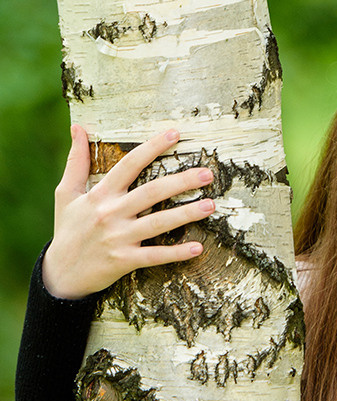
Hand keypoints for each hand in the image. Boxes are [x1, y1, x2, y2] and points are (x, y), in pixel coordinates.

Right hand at [43, 125, 214, 299]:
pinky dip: (177, 253)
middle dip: (181, 181)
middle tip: (207, 173)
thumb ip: (76, 161)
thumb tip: (77, 127)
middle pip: (151, 192)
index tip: (175, 134)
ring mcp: (119, 238)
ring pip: (158, 223)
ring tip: (210, 205)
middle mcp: (111, 213)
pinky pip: (155, 255)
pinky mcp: (125, 261)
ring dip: (186, 214)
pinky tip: (198, 247)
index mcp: (99, 194)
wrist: (61, 272)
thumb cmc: (67, 230)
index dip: (152, 147)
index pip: (129, 164)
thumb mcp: (66, 193)